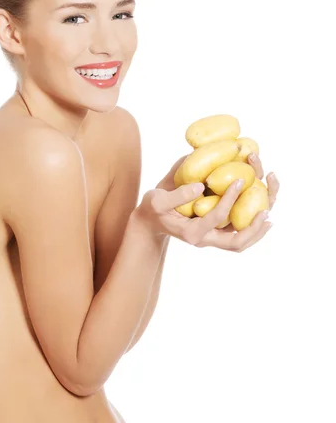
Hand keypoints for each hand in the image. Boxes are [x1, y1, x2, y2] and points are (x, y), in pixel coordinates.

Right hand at [135, 152, 278, 251]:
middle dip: (254, 227)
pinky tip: (263, 202)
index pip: (216, 218)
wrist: (153, 221)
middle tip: (266, 210)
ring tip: (271, 205)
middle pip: (237, 242)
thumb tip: (202, 185)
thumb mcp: (157, 200)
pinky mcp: (218, 230)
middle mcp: (206, 239)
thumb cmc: (153, 209)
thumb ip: (177, 195)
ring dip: (259, 226)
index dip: (229, 200)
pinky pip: (240, 231)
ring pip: (243, 240)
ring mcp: (214, 237)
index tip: (238, 180)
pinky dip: (253, 221)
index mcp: (192, 233)